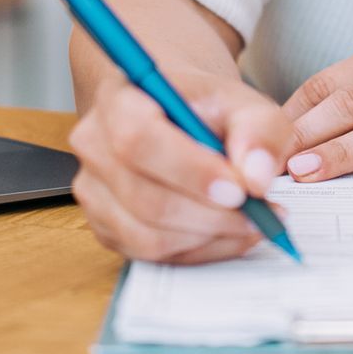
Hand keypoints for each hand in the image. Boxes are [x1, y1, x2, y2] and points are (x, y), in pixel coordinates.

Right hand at [67, 70, 296, 263]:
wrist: (181, 115)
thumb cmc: (207, 108)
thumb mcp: (244, 103)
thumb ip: (259, 130)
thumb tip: (256, 177)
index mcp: (121, 97)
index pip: (139, 139)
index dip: (189, 171)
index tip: (238, 189)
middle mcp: (94, 144)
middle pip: (143, 198)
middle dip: (210, 216)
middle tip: (259, 215)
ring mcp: (93, 189)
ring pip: (147, 236)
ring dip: (208, 238)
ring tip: (251, 223)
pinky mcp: (104, 225)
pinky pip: (149, 256)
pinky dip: (197, 251)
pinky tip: (226, 232)